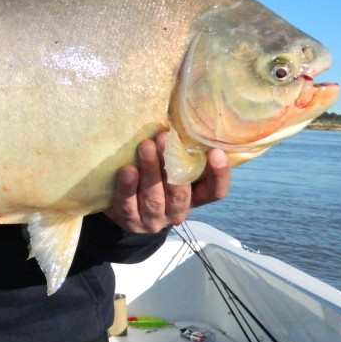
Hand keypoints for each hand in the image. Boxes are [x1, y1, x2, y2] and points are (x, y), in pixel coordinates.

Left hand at [104, 132, 230, 233]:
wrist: (121, 208)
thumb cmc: (152, 178)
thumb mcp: (170, 169)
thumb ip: (179, 155)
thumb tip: (181, 120)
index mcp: (194, 198)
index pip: (215, 192)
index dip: (219, 174)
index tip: (216, 151)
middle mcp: (177, 212)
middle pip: (180, 193)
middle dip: (173, 165)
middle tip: (165, 138)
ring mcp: (154, 220)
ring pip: (154, 198)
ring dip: (151, 171)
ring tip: (145, 147)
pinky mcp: (130, 221)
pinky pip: (129, 205)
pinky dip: (128, 187)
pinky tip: (127, 171)